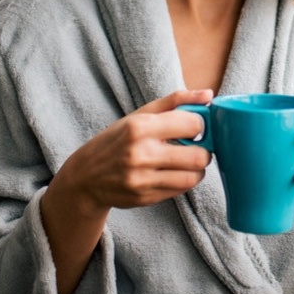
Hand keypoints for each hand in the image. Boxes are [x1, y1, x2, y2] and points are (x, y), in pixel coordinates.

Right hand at [51, 88, 213, 214]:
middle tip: (196, 147)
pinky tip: (173, 173)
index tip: (194, 127)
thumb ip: (175, 101)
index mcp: (140, 127)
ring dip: (197, 168)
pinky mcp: (145, 198)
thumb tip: (209, 95)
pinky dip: (184, 181)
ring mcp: (142, 179)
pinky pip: (181, 190)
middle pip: (199, 155)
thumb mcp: (139, 115)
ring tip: (187, 161)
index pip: (193, 124)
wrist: (84, 178)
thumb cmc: (116, 141)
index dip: (200, 125)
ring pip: (193, 176)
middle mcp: (141, 154)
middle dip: (204, 150)